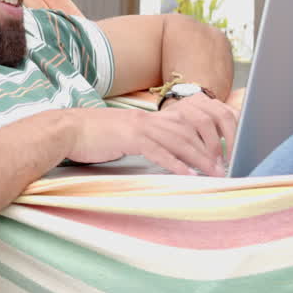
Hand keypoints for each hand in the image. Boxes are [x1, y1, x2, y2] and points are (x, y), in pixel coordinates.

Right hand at [66, 97, 238, 175]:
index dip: (204, 140)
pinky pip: (158, 151)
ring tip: (213, 172)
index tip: (218, 156)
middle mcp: (148, 120)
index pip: (185, 126)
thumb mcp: (124, 136)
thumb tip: (162, 156)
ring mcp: (139, 127)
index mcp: (149, 119)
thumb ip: (144, 142)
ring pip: (178, 141)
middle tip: (224, 168)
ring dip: (199, 158)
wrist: (68, 130)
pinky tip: (187, 174)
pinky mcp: (129, 138)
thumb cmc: (93, 136)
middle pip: (188, 132)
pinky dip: (175, 163)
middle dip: (209, 151)